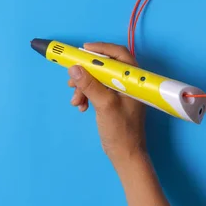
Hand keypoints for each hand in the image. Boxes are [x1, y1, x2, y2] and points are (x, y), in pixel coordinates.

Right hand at [67, 42, 146, 167]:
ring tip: (75, 99)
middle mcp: (128, 83)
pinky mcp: (114, 101)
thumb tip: (74, 67)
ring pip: (98, 79)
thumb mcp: (104, 105)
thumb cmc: (121, 131)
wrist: (126, 156)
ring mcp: (121, 92)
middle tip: (72, 79)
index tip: (82, 50)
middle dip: (86, 73)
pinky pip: (97, 90)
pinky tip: (81, 105)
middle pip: (104, 67)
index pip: (118, 54)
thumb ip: (89, 85)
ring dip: (84, 86)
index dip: (100, 49)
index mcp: (133, 79)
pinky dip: (87, 95)